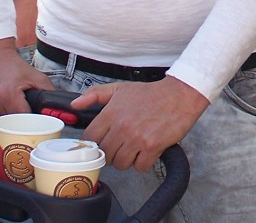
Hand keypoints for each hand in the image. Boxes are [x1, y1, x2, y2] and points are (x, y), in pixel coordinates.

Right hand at [0, 40, 54, 122]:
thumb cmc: (11, 64)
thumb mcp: (35, 75)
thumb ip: (48, 91)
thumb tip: (56, 106)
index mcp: (8, 95)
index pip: (23, 119)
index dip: (31, 119)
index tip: (34, 118)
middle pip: (10, 123)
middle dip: (19, 119)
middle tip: (23, 108)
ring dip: (7, 118)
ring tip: (11, 104)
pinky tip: (1, 104)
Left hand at [73, 77, 208, 171]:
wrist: (180, 95)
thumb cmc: (151, 94)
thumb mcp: (120, 89)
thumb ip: (95, 94)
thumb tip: (76, 104)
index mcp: (111, 113)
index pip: (90, 139)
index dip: (96, 142)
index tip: (104, 141)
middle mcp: (122, 127)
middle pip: (105, 154)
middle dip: (113, 151)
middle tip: (122, 144)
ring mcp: (137, 138)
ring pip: (120, 164)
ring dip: (127, 159)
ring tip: (135, 148)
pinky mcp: (152, 147)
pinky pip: (140, 167)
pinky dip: (143, 163)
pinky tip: (147, 152)